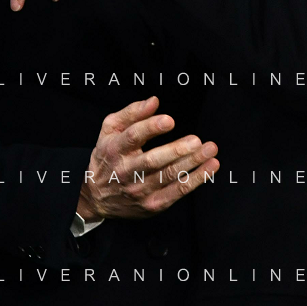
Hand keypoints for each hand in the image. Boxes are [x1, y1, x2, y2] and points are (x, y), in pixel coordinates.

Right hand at [78, 97, 218, 220]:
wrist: (96, 197)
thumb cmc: (108, 156)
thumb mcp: (110, 131)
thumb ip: (131, 113)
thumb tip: (154, 101)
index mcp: (115, 149)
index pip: (133, 137)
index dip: (151, 128)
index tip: (169, 120)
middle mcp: (126, 171)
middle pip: (152, 161)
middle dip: (176, 150)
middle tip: (197, 140)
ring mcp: (139, 190)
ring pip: (168, 176)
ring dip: (191, 164)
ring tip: (210, 150)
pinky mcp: (152, 204)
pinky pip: (177, 192)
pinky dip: (196, 180)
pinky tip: (210, 167)